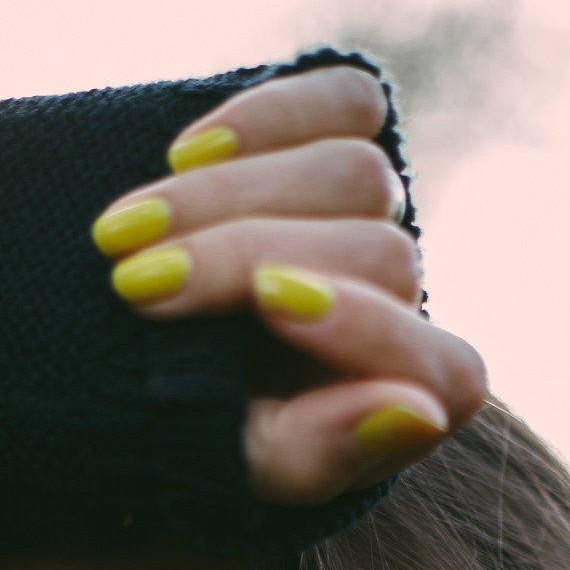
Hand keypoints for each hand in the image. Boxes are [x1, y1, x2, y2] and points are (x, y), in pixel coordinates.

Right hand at [91, 65, 486, 505]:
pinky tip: (184, 156)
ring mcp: (379, 217)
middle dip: (244, 260)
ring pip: (354, 175)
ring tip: (124, 235)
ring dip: (225, 198)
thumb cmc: (191, 431)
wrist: (124, 360)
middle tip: (135, 287)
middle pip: (378, 254)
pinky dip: (266, 118)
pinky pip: (347, 103)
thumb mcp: (236, 465)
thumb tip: (418, 414)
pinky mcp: (348, 142)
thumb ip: (318, 455)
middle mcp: (403, 304)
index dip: (368, 329)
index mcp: (404, 398)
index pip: (445, 369)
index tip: (266, 304)